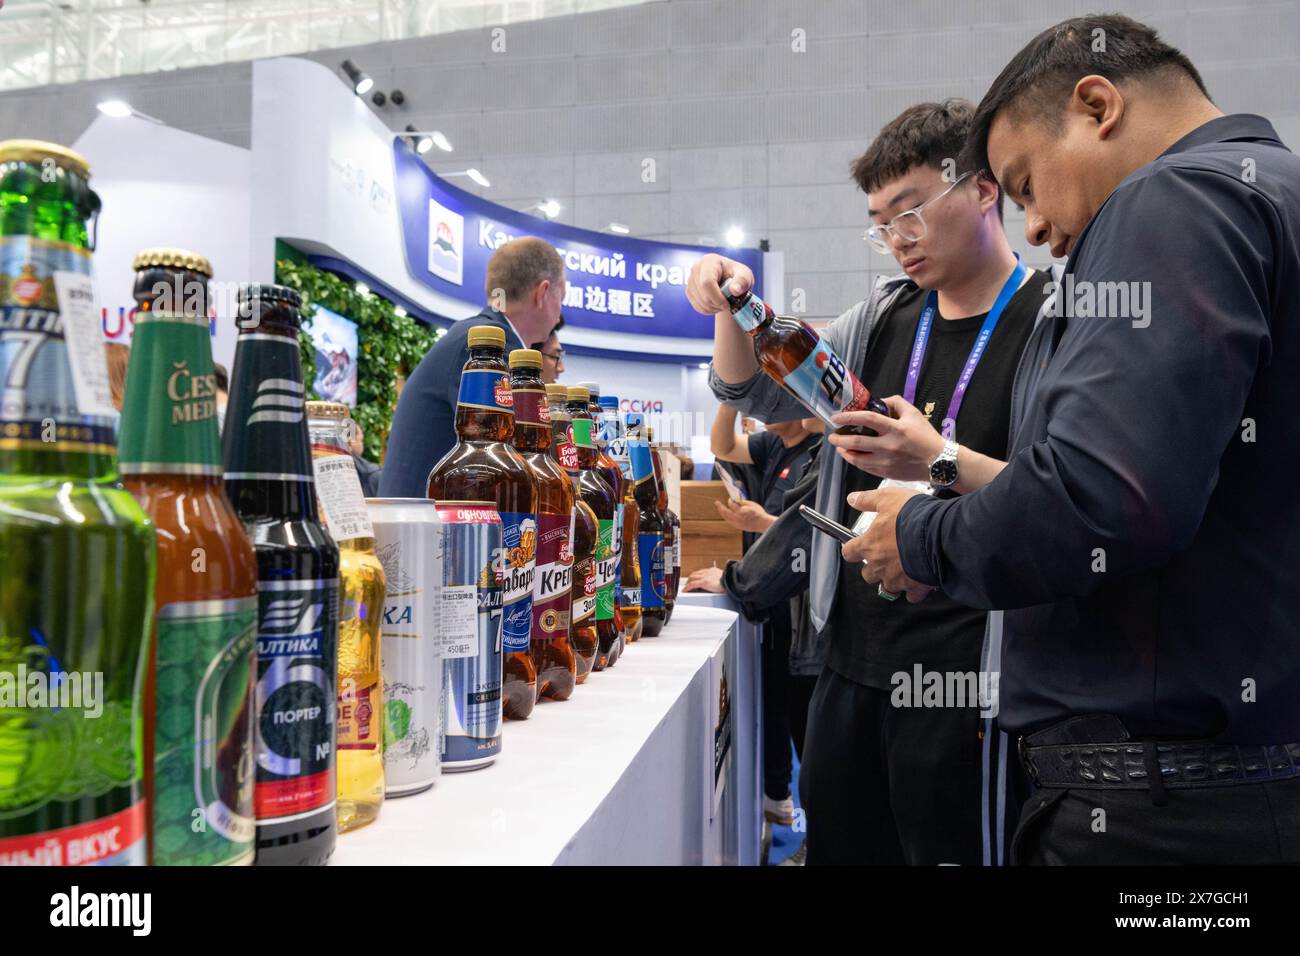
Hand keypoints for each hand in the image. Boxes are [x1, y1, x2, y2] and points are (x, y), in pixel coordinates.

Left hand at [685, 565, 725, 592]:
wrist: (732, 582)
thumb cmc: (729, 583)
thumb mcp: (723, 580)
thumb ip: (718, 581)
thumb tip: (717, 586)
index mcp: (713, 570)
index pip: (701, 572)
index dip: (696, 576)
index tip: (694, 580)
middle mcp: (708, 572)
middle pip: (695, 574)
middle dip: (690, 579)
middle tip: (688, 584)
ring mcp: (706, 576)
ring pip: (692, 577)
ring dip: (688, 583)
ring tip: (686, 588)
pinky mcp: (704, 582)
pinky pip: (692, 584)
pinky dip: (687, 587)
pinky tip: (685, 590)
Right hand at [686, 254, 754, 314]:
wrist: (730, 282)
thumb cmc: (737, 276)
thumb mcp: (745, 275)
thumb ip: (743, 281)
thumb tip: (734, 290)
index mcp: (709, 261)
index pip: (707, 283)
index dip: (717, 297)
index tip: (728, 304)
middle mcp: (696, 269)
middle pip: (703, 294)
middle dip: (717, 304)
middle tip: (728, 305)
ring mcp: (690, 280)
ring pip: (700, 302)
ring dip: (714, 308)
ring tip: (724, 304)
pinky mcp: (689, 291)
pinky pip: (697, 307)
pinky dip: (708, 310)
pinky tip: (716, 305)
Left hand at [714, 498, 775, 533]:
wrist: (763, 524)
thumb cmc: (759, 513)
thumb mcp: (752, 504)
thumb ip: (743, 502)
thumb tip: (736, 501)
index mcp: (741, 511)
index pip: (731, 504)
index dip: (730, 501)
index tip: (730, 499)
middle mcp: (737, 518)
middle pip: (725, 512)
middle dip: (720, 507)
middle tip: (717, 502)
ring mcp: (737, 523)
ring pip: (726, 518)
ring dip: (722, 512)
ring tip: (719, 508)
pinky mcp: (738, 527)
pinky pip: (730, 521)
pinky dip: (727, 517)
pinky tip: (726, 515)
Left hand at [828, 395, 946, 481]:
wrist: (939, 462)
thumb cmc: (926, 437)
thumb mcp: (914, 414)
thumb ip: (896, 403)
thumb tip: (879, 401)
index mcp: (896, 429)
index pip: (868, 419)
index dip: (849, 417)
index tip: (836, 417)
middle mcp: (889, 446)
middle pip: (857, 442)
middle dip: (840, 438)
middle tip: (831, 435)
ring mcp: (887, 461)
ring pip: (858, 458)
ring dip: (844, 452)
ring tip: (839, 446)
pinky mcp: (886, 472)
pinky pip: (865, 468)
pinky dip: (855, 461)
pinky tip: (851, 456)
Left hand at [841, 486, 933, 602]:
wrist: (940, 535)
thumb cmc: (913, 517)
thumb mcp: (887, 498)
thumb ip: (867, 500)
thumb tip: (852, 499)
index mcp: (870, 545)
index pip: (849, 552)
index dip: (851, 549)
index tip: (855, 546)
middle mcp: (879, 565)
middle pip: (867, 573)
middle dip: (873, 567)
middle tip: (885, 556)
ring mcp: (896, 578)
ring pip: (887, 586)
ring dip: (891, 580)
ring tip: (902, 569)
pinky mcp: (915, 587)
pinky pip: (910, 595)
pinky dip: (913, 590)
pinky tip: (918, 581)